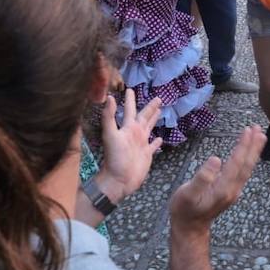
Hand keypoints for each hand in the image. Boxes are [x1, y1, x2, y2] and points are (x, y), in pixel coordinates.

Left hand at [93, 89, 162, 206]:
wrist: (119, 180)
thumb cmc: (114, 158)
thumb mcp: (110, 135)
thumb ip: (109, 117)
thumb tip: (110, 97)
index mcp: (128, 128)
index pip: (130, 110)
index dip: (130, 100)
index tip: (131, 89)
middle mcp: (135, 133)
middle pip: (144, 116)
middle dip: (150, 107)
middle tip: (158, 98)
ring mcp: (141, 144)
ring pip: (150, 128)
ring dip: (154, 120)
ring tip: (160, 111)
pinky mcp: (147, 155)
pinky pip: (153, 146)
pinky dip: (157, 142)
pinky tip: (160, 139)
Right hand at [169, 125, 265, 235]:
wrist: (190, 228)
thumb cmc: (184, 210)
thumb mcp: (187, 194)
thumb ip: (202, 178)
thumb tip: (216, 159)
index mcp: (223, 188)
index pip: (237, 162)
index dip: (243, 146)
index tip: (248, 130)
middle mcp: (233, 189)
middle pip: (247, 164)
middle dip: (253, 146)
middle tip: (259, 129)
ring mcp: (233, 191)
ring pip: (247, 168)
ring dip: (253, 152)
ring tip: (259, 137)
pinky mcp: (231, 191)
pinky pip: (243, 172)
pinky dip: (248, 159)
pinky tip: (248, 154)